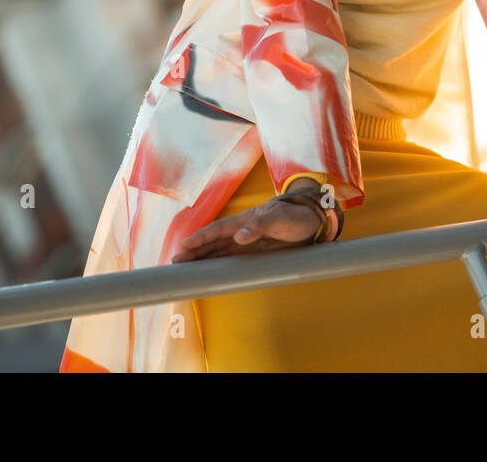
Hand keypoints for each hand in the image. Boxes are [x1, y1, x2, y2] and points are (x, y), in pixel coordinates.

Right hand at [171, 193, 325, 261]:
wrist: (312, 219)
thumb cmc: (295, 215)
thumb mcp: (280, 218)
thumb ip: (259, 226)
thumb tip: (239, 238)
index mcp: (245, 220)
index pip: (217, 230)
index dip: (200, 238)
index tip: (182, 246)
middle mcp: (241, 231)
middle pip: (213, 242)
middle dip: (194, 251)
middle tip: (175, 262)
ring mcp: (247, 241)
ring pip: (219, 251)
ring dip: (203, 259)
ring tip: (185, 268)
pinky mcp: (254, 251)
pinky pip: (231, 259)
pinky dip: (218, 264)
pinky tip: (209, 271)